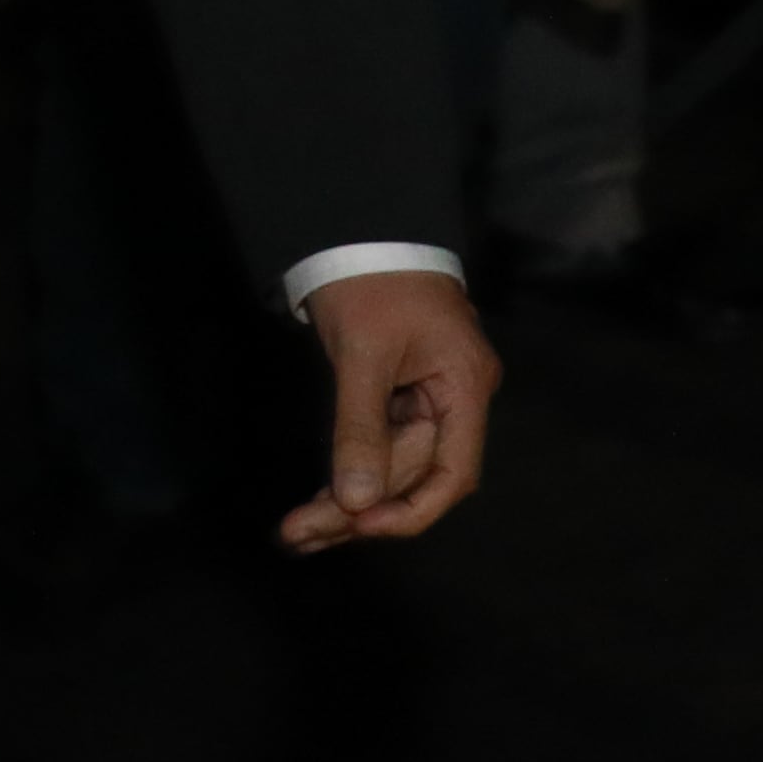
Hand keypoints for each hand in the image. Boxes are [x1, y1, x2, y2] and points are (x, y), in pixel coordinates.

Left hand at [280, 267, 500, 550]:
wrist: (358, 224)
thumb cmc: (367, 280)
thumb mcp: (361, 353)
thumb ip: (360, 428)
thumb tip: (356, 500)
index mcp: (466, 387)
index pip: (452, 472)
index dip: (411, 509)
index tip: (360, 527)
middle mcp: (456, 398)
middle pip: (414, 474)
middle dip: (360, 509)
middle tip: (299, 537)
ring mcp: (429, 396)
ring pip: (393, 464)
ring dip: (348, 498)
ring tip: (297, 533)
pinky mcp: (399, 391)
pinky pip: (380, 443)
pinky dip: (350, 470)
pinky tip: (319, 503)